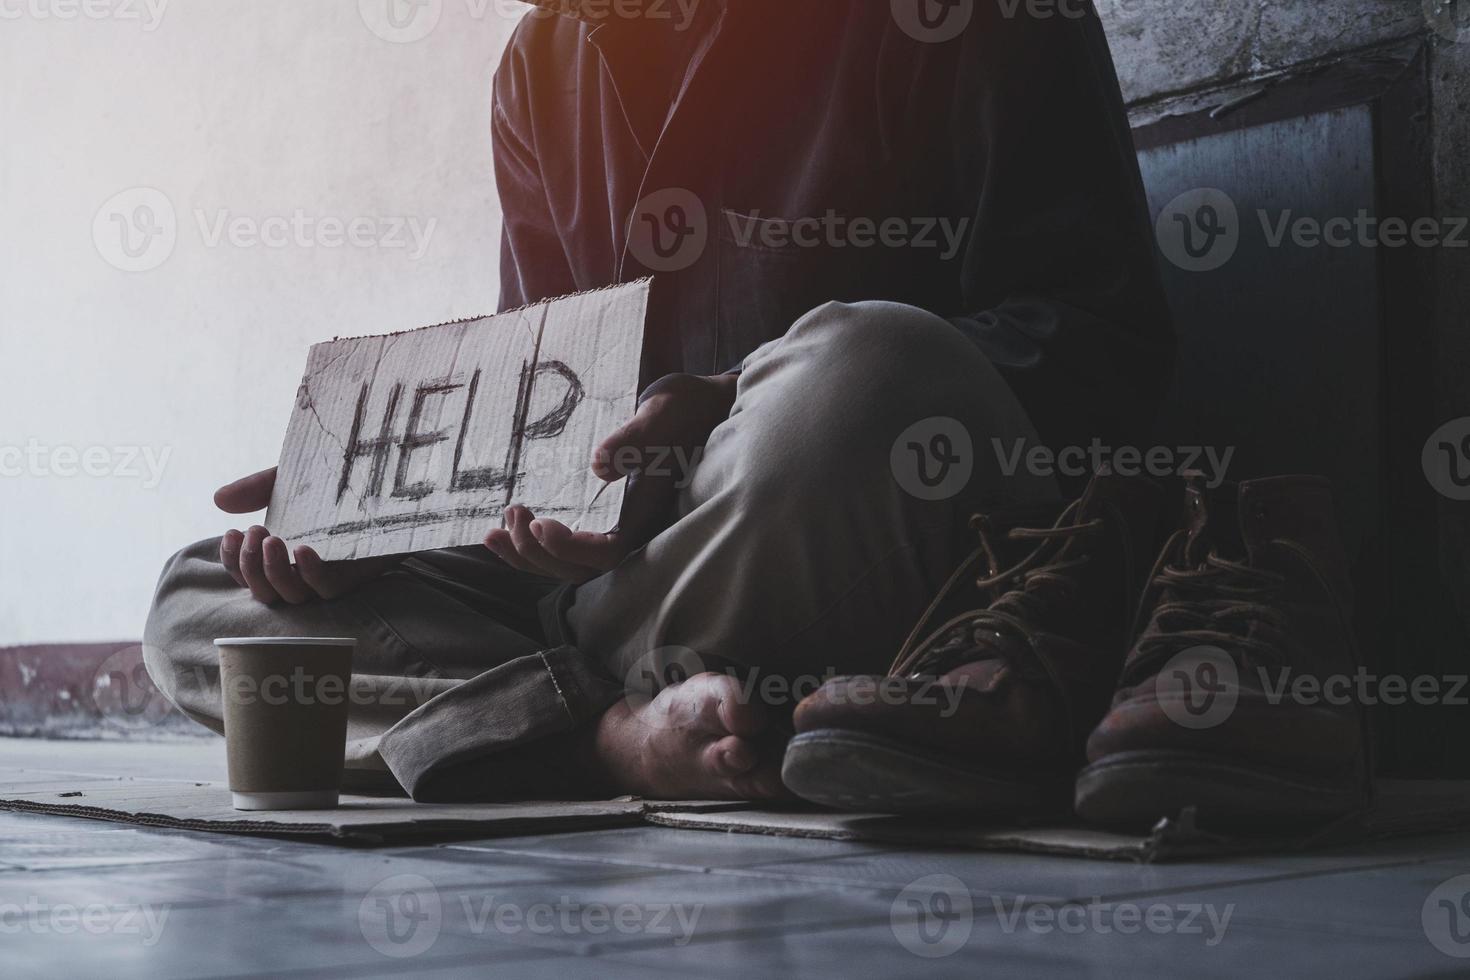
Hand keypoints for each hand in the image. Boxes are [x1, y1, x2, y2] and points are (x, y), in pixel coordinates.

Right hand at [214, 466, 401, 604]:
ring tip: (272, 540)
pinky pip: (329, 590)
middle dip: (250, 567)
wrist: (390, 475)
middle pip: (265, 593)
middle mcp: (305, 571)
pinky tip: (303, 550)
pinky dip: (311, 574)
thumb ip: (257, 488)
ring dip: (273, 572)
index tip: (232, 533)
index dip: (233, 562)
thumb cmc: (341, 481)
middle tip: (255, 533)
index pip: (248, 575)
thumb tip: (218, 501)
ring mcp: (332, 575)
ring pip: (293, 597)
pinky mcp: (359, 574)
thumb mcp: (292, 480)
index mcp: (285, 553)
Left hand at [484, 372, 738, 582]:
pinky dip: (533, 546)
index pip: (607, 555)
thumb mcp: (661, 415)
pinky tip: (506, 528)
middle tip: (513, 515)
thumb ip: (634, 438)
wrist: (697, 408)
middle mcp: (634, 532)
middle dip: (538, 553)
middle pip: (581, 572)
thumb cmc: (683, 411)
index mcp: (650, 515)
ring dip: (528, 555)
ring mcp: (619, 529)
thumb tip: (599, 464)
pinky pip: (567, 548)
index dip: (570, 550)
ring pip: (569, 566)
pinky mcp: (605, 520)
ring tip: (496, 529)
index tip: (539, 522)